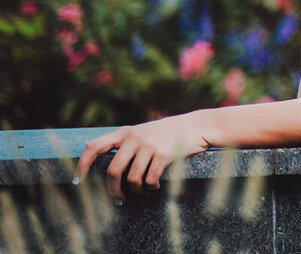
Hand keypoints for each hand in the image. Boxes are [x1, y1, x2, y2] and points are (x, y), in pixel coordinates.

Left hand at [76, 112, 212, 200]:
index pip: (95, 147)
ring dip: (136, 191)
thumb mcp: (145, 131)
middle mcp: (135, 138)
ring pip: (133, 178)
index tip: (79, 181)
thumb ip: (128, 143)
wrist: (196, 126)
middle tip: (118, 198)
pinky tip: (154, 187)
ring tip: (143, 192)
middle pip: (113, 170)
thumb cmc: (169, 133)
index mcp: (126, 132)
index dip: (83, 165)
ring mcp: (149, 146)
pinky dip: (150, 188)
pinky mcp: (163, 154)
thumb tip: (107, 166)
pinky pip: (149, 179)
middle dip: (113, 190)